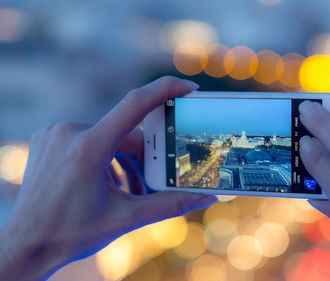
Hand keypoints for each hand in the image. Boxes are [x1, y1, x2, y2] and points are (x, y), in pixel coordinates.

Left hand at [0, 77, 216, 279]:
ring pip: (108, 138)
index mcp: (88, 147)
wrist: (25, 246)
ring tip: (129, 192)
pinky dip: (106, 159)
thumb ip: (170, 204)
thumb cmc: (72, 234)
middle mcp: (69, 133)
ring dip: (125, 162)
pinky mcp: (49, 140)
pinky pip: (89, 140)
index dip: (166, 90)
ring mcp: (56, 134)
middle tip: (153, 183)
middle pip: (126, 135)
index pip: (135, 104)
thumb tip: (205, 197)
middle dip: (145, 159)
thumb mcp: (127, 218)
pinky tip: (107, 184)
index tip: (189, 88)